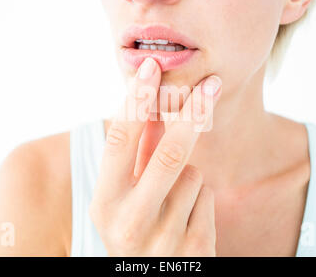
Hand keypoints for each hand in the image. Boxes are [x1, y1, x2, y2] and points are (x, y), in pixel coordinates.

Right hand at [89, 57, 221, 255]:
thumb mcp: (124, 195)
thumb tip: (148, 100)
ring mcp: (165, 240)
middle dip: (192, 113)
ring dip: (187, 177)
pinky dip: (199, 199)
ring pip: (193, 174)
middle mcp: (130, 223)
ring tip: (171, 203)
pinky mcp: (196, 250)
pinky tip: (184, 221)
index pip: (120, 141)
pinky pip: (207, 196)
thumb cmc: (135, 227)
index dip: (136, 100)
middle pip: (168, 153)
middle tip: (212, 83)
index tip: (151, 66)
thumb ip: (135, 152)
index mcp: (104, 205)